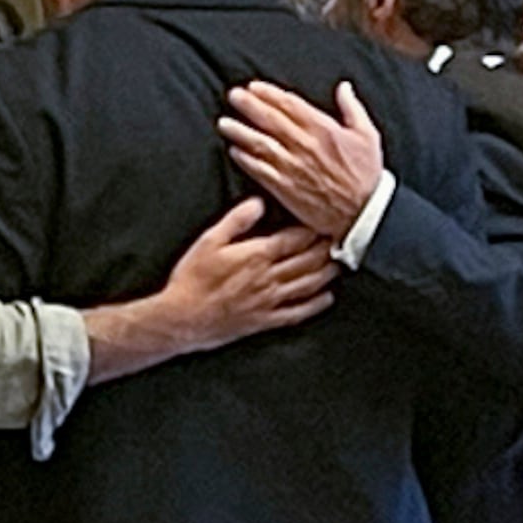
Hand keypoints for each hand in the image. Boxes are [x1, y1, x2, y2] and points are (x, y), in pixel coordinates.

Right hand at [152, 197, 338, 353]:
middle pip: (308, 260)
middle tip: (340, 240)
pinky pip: (298, 312)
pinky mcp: (266, 320)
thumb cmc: (192, 278)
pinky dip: (316, 305)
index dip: (314, 229)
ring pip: (309, 284)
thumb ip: (237, 220)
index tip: (325, 221)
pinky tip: (327, 298)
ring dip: (328, 273)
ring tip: (340, 264)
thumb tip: (259, 202)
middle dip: (327, 248)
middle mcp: (269, 278)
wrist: (182, 317)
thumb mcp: (209, 240)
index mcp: (257, 255)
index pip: (296, 238)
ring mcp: (270, 301)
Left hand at [218, 81, 388, 236]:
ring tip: (224, 123)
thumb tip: (343, 87)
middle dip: (249, 106)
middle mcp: (305, 146)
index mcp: (324, 130)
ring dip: (241, 132)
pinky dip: (246, 161)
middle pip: (271, 120)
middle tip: (234, 96)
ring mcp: (294, 168)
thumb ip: (352, 108)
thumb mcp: (368, 135)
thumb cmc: (366, 175)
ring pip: (261, 144)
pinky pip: (261, 171)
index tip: (254, 87)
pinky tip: (234, 152)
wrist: (363, 213)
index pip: (290, 105)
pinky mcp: (286, 189)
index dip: (269, 94)